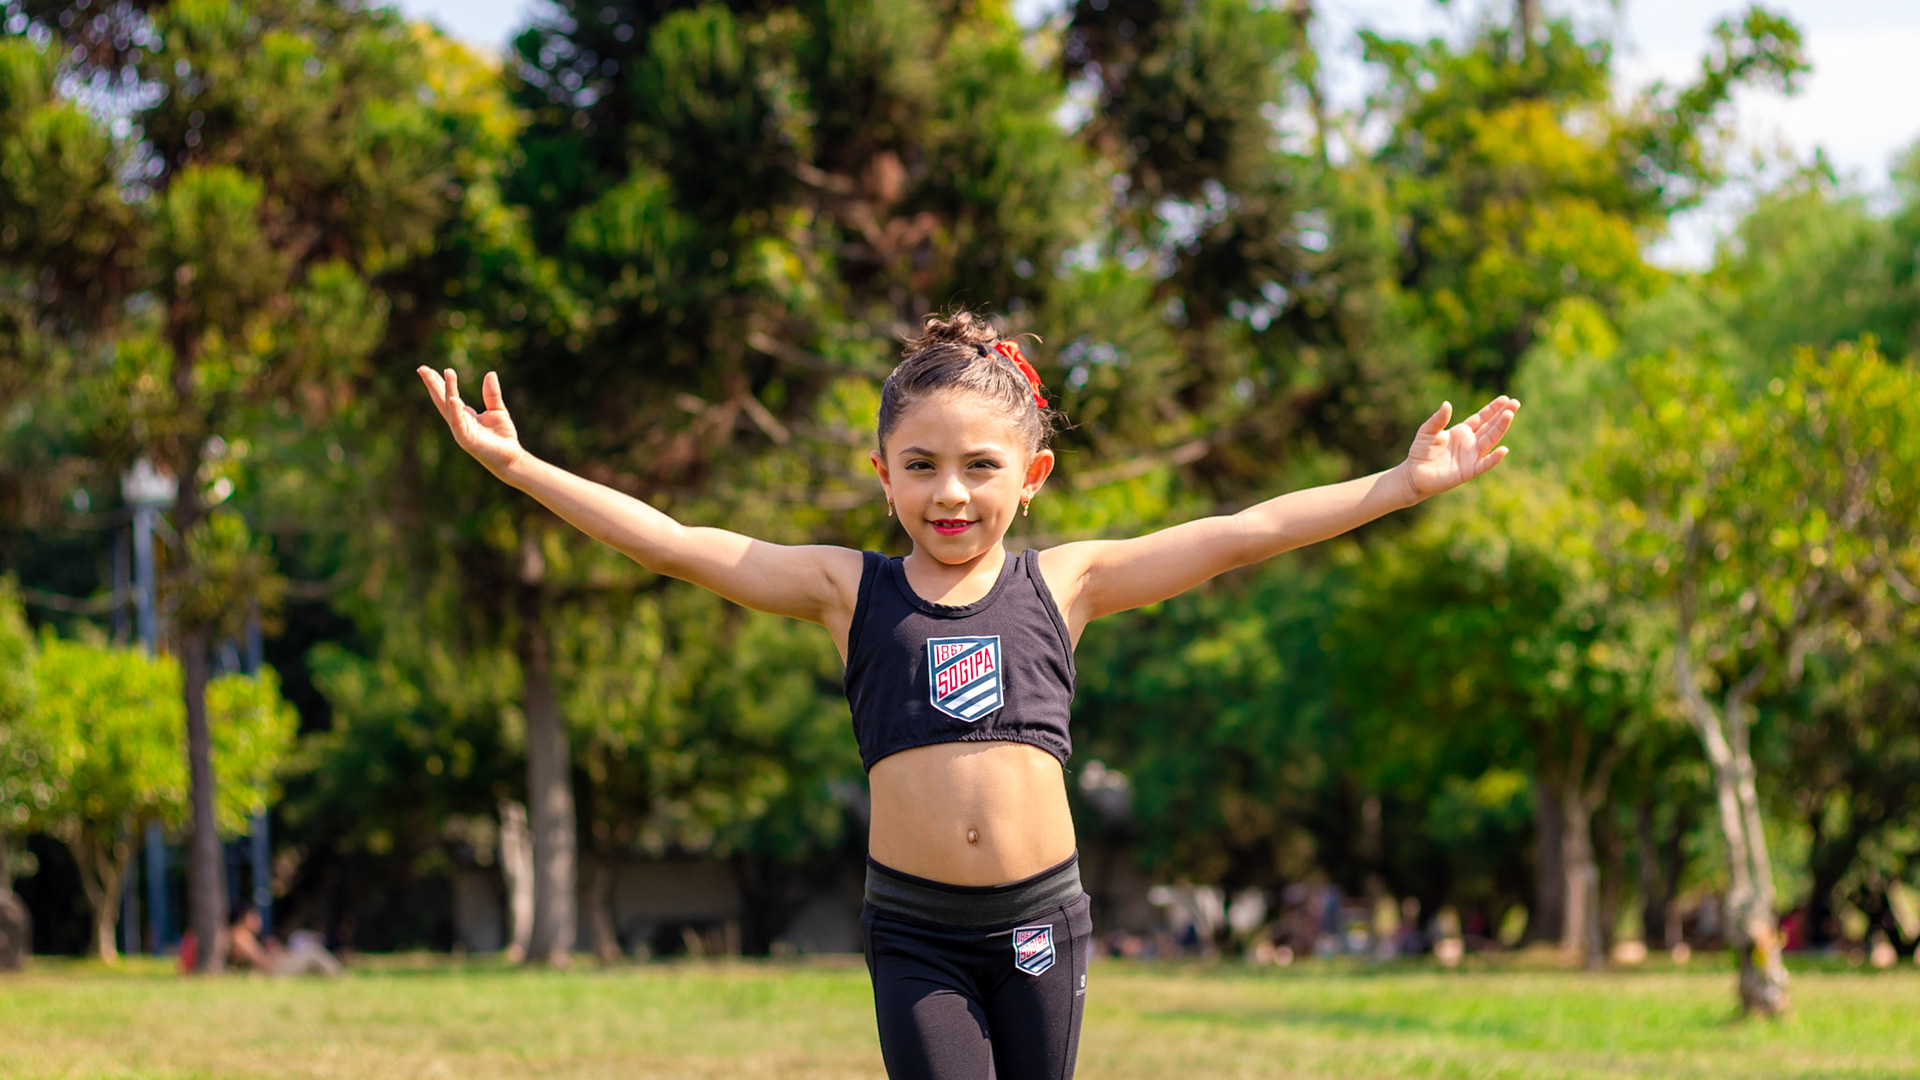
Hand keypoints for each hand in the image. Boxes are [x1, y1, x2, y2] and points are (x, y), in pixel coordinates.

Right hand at [418, 366, 525, 477]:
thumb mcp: (498, 410)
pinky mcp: (466, 440)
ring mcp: (461, 430)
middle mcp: (458, 421)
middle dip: (432, 384)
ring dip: (445, 390)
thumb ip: (491, 394)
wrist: (511, 457)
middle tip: (421, 368)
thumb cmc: (503, 436)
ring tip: (442, 373)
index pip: (448, 395)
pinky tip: (453, 398)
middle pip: (442, 399)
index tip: (429, 369)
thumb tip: (490, 373)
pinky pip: (458, 423)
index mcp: (464, 414)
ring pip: (449, 407)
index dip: (440, 382)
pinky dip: (455, 411)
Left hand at [1400, 395, 1519, 500]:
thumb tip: (1447, 404)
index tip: (1505, 399)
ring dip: (1500, 429)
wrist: (1414, 474)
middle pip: (1490, 427)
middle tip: (1515, 403)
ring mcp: (1471, 456)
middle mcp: (1471, 443)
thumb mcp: (1428, 431)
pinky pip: (1484, 464)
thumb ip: (1438, 419)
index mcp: (1462, 431)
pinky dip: (1493, 458)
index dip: (1493, 409)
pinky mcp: (1468, 471)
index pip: (1482, 418)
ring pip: (1490, 441)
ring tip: (1509, 415)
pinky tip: (1503, 450)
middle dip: (1502, 415)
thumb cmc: (1421, 451)